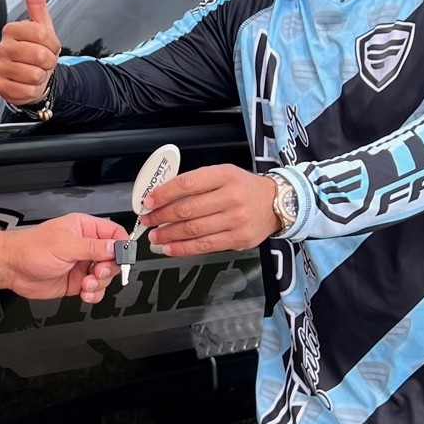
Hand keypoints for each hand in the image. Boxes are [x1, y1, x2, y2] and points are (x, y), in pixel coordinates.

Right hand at [0, 0, 61, 105]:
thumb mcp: (41, 26)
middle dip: (48, 61)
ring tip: (35, 71)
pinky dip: (33, 89)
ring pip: (34, 74)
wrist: (32, 79)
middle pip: (39, 55)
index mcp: (11, 30)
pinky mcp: (0, 87)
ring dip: (41, 76)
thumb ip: (37, 1)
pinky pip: (27, 90)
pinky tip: (27, 83)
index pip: (41, 34)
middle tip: (42, 61)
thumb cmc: (37, 52)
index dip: (52, 43)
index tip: (49, 46)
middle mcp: (2, 48)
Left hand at [3, 213, 126, 302]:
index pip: (114, 234)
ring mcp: (81, 265)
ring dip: (99, 284)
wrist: (12, 268)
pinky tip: (84, 293)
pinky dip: (93, 294)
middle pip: (113, 258)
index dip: (121, 247)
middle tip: (97, 272)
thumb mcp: (66, 245)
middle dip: (108, 269)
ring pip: (105, 276)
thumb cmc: (30, 249)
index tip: (119, 258)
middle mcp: (85, 246)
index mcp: (84, 229)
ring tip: (86, 284)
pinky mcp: (77, 282)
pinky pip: (95, 290)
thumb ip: (93, 247)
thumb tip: (115, 247)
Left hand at [139, 165, 279, 256]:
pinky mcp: (238, 239)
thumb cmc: (244, 188)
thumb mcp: (223, 174)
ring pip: (193, 229)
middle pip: (187, 209)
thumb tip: (162, 197)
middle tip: (147, 220)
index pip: (187, 183)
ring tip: (155, 236)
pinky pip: (204, 246)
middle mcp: (232, 197)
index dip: (163, 193)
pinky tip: (170, 248)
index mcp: (225, 175)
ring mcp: (236, 219)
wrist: (276, 204)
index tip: (149, 201)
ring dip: (168, 235)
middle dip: (161, 216)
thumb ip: (196, 183)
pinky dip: (183, 248)